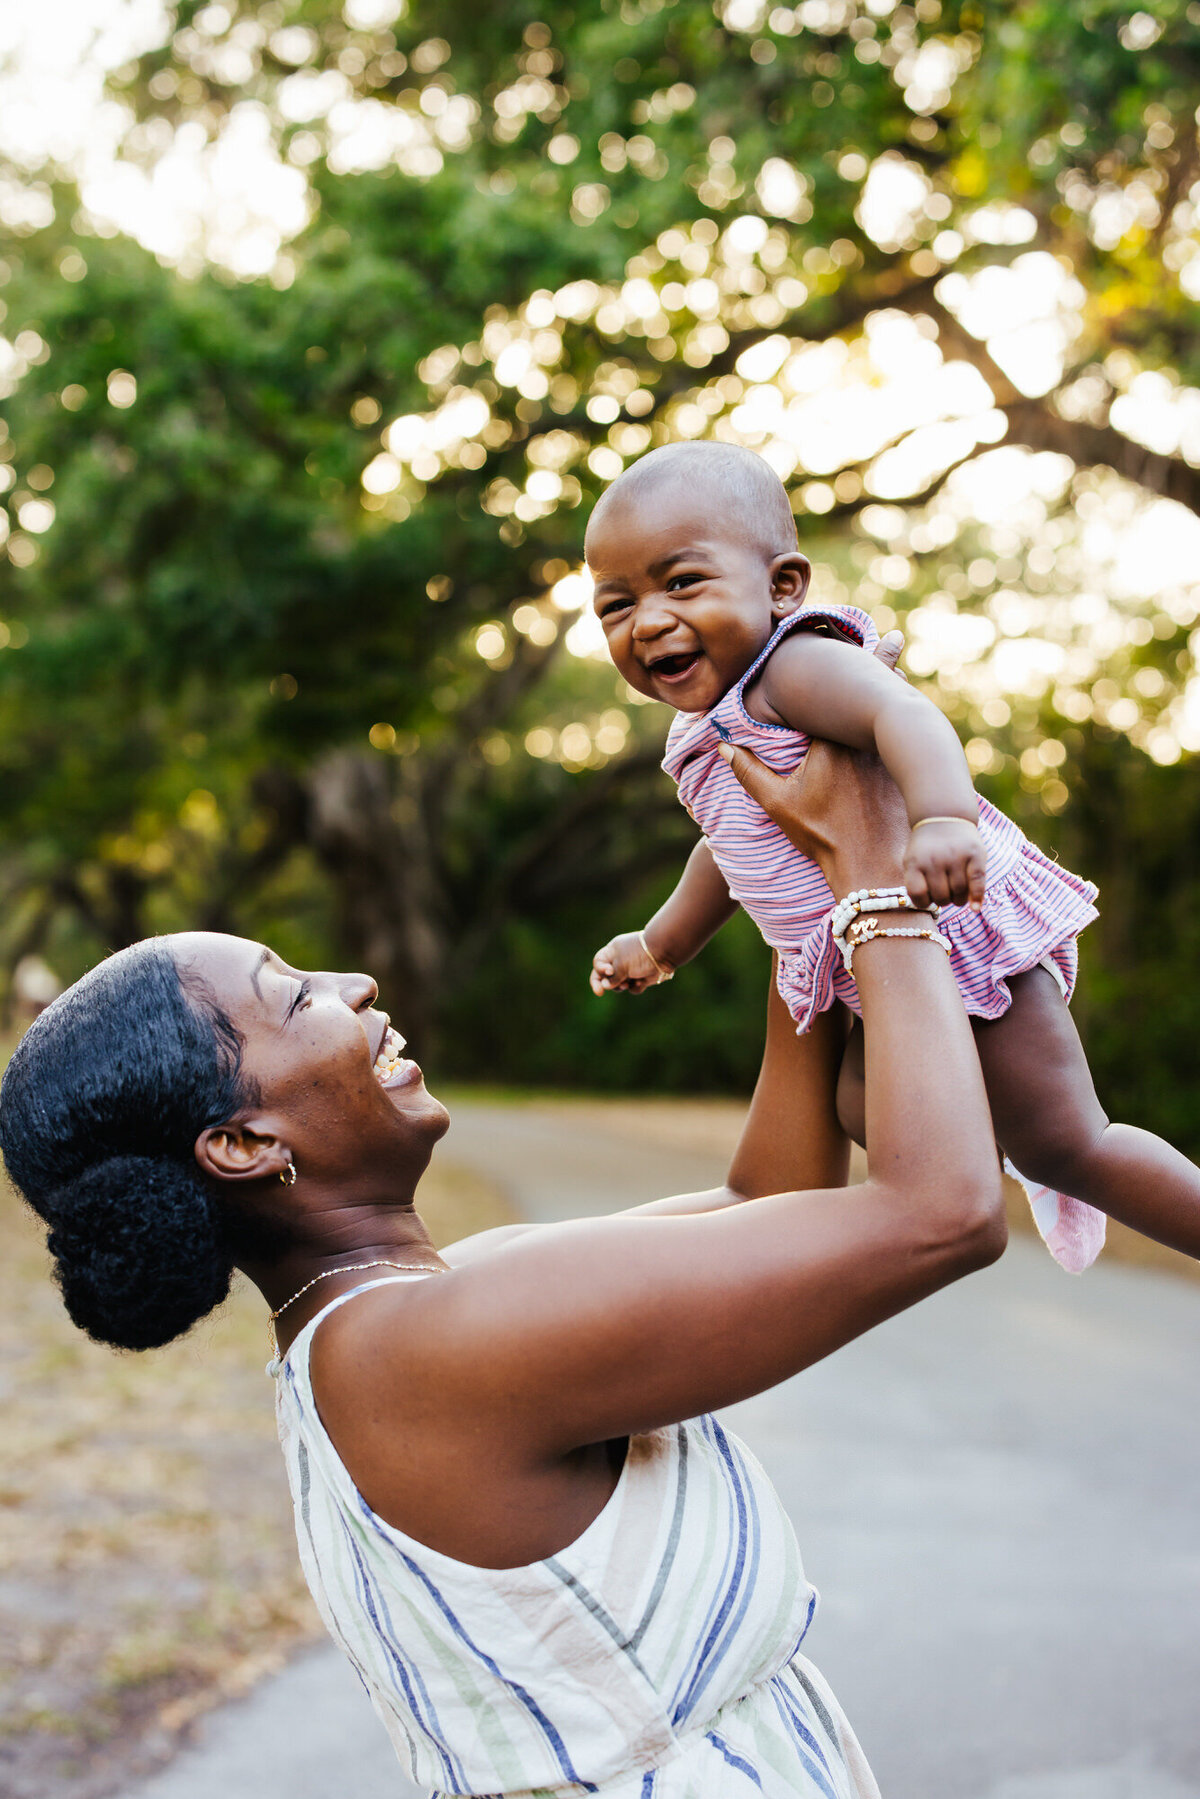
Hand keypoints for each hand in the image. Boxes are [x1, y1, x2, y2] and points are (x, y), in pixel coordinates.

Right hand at [590, 932, 672, 995]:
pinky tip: (642, 982)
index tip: (608, 973)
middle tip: (606, 990)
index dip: (599, 971)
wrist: (664, 953)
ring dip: (621, 986)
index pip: (598, 963)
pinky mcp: (641, 978)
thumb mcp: (621, 965)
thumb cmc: (639, 954)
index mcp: (613, 951)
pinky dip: (636, 987)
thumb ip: (611, 978)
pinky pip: (633, 988)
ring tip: (627, 984)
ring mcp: (631, 970)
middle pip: (606, 976)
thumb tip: (605, 986)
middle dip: (608, 983)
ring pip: (619, 985)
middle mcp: (620, 960)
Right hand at [714, 627, 911, 898]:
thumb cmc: (822, 836)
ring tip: (902, 675)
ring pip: (899, 718)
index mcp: (835, 740)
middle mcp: (868, 743)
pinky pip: (910, 743)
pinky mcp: (908, 777)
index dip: (871, 660)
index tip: (885, 636)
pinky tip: (916, 723)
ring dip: (899, 697)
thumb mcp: (777, 804)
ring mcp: (893, 760)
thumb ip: (749, 771)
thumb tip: (723, 745)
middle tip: (895, 639)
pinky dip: (910, 729)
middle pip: (881, 695)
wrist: (871, 866)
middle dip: (887, 668)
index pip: (849, 692)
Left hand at [903, 819, 985, 909]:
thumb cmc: (926, 848)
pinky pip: (977, 883)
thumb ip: (916, 883)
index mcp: (915, 862)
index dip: (923, 902)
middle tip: (945, 893)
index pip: (917, 894)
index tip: (927, 898)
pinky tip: (976, 907)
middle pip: (941, 897)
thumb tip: (929, 907)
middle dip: (943, 900)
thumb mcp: (912, 861)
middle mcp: (935, 859)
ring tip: (956, 893)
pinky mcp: (975, 854)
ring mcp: (956, 856)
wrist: (944, 816)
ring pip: (959, 893)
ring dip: (958, 900)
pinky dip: (977, 897)